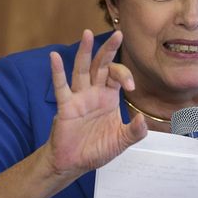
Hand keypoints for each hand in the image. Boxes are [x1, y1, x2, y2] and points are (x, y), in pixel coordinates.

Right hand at [45, 29, 146, 181]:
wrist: (74, 163)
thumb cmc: (96, 149)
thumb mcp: (121, 141)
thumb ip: (135, 132)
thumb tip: (142, 120)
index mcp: (109, 97)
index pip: (117, 75)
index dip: (124, 75)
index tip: (130, 87)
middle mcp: (94, 92)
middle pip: (101, 65)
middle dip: (109, 49)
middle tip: (118, 34)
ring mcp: (79, 97)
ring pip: (82, 70)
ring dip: (84, 52)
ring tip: (87, 33)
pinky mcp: (66, 107)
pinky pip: (61, 87)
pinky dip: (57, 72)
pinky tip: (54, 57)